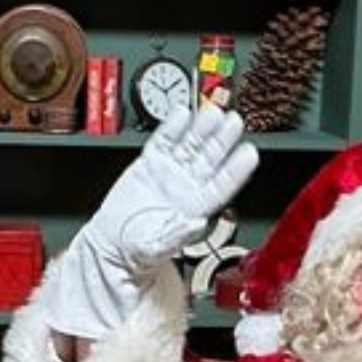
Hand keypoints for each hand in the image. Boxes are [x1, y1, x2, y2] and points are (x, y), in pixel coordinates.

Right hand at [46, 103, 256, 352]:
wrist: (112, 244)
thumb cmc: (137, 251)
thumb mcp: (157, 247)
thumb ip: (178, 234)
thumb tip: (196, 223)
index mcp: (195, 207)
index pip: (223, 185)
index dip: (237, 169)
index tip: (249, 153)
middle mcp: (187, 187)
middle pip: (210, 159)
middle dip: (222, 140)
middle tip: (234, 121)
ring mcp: (169, 173)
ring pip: (190, 145)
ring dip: (202, 128)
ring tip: (212, 111)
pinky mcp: (149, 163)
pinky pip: (163, 141)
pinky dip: (172, 127)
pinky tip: (182, 113)